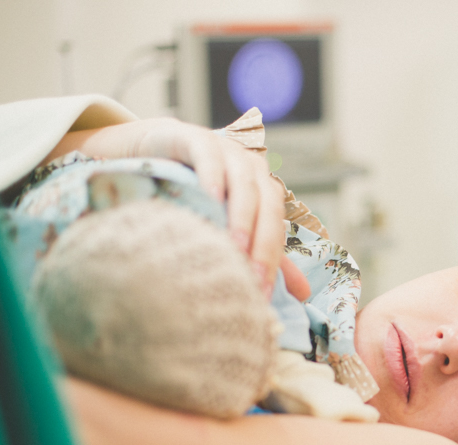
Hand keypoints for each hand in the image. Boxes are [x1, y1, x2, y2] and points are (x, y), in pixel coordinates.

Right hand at [46, 118, 286, 296]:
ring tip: (234, 245)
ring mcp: (226, 150)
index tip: (261, 295)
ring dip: (242, 214)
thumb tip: (303, 294)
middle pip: (268, 206)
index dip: (272, 260)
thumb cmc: (196, 193)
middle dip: (262, 243)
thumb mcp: (226, 224)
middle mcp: (251, 168)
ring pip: (244, 182)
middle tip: (251, 276)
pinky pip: (209, 154)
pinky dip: (213, 173)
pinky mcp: (195, 136)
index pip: (276, 227)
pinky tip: (210, 195)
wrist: (155, 149)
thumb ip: (263, 253)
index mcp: (264, 190)